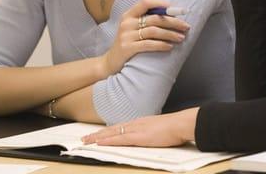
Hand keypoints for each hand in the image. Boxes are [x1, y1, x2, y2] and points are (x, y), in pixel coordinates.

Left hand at [81, 107, 198, 146]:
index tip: (96, 135)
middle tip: (84, 138)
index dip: (106, 131)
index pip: (119, 127)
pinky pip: (119, 139)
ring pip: (112, 133)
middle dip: (97, 134)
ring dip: (98, 137)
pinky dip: (108, 140)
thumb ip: (151, 131)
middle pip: (112, 129)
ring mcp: (136, 129)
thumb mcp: (159, 128)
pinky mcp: (138, 137)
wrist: (181, 124)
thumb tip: (148, 136)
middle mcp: (135, 124)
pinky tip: (99, 143)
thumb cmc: (174, 127)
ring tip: (86, 141)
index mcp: (140, 122)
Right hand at [102, 0, 190, 75]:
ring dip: (170, 34)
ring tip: (181, 38)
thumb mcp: (131, 24)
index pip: (146, 3)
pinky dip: (161, 45)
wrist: (111, 62)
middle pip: (154, 18)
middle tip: (186, 26)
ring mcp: (126, 35)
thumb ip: (140, 11)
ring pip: (154, 31)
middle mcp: (127, 23)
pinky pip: (148, 44)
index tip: (177, 9)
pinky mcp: (127, 48)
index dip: (162, 4)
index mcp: (129, 14)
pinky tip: (170, 47)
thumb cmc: (126, 41)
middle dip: (173, 22)